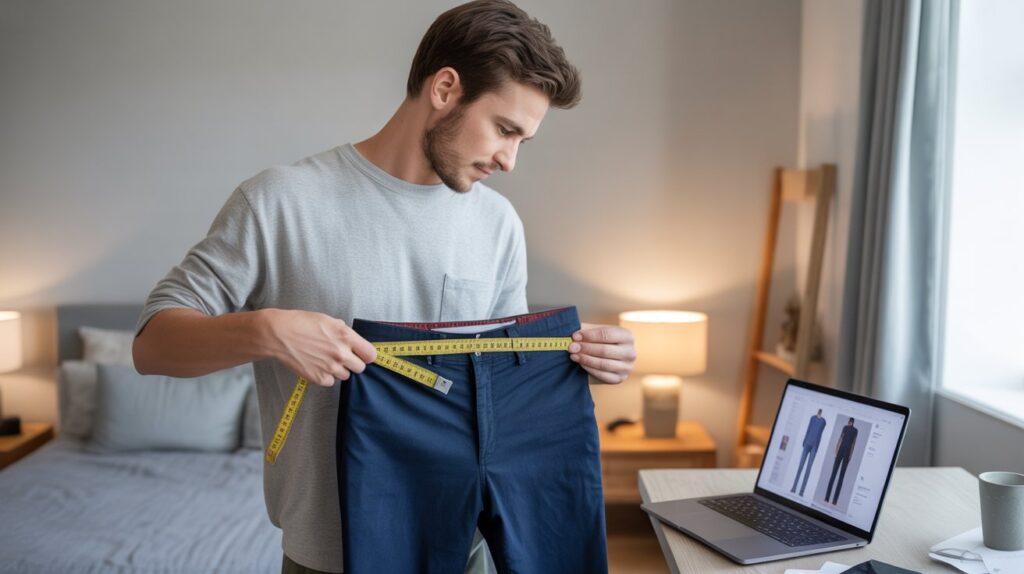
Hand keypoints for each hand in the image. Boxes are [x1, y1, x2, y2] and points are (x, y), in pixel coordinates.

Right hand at [261, 309, 376, 386]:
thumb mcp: (328, 320)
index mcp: (346, 336)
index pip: (371, 355)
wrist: (278, 334)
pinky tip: (316, 366)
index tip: (362, 355)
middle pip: (360, 368)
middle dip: (353, 363)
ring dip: (338, 370)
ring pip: (345, 376)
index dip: (366, 355)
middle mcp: (341, 354)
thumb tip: (352, 341)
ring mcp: (330, 367)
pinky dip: (325, 377)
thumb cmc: (301, 323)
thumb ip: (344, 332)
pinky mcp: (318, 378)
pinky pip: (331, 382)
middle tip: (340, 357)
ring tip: (324, 359)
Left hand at [568, 322, 635, 383]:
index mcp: (627, 336)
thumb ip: (586, 330)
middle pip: (605, 350)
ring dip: (586, 359)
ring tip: (573, 355)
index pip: (607, 334)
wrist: (607, 356)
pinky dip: (589, 369)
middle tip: (571, 347)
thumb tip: (573, 332)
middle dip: (585, 348)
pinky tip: (580, 363)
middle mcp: (631, 352)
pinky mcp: (620, 378)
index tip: (575, 336)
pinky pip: (603, 375)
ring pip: (603, 364)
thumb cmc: (600, 341)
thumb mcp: (596, 331)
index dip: (589, 335)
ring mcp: (627, 367)